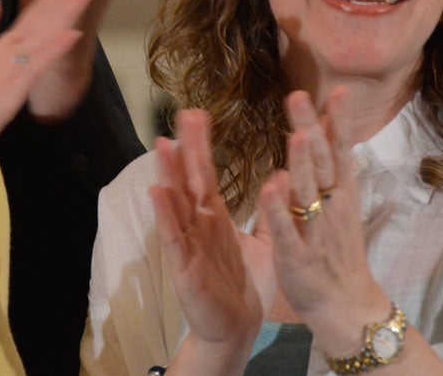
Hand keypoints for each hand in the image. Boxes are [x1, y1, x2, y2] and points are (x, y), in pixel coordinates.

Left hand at [0, 0, 101, 238]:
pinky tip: (68, 33)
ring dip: (66, 11)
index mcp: (2, 53)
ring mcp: (12, 78)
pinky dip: (50, 50)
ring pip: (43, 37)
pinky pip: (31, 68)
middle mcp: (13, 62)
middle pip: (44, 20)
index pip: (34, 15)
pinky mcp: (6, 95)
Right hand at [152, 110, 273, 374]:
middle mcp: (199, 225)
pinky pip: (173, 238)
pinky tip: (157, 192)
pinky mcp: (184, 267)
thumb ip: (272, 212)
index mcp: (216, 219)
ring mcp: (188, 244)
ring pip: (177, 203)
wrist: (238, 328)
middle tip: (184, 114)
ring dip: (169, 173)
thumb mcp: (266, 244)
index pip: (206, 176)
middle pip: (190, 181)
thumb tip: (284, 175)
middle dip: (187, 148)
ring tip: (163, 143)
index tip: (198, 115)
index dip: (201, 146)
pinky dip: (165, 215)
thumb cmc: (247, 286)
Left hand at [258, 89, 390, 356]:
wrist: (346, 306)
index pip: (339, 150)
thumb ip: (330, 167)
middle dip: (312, 129)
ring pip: (307, 192)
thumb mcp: (340, 205)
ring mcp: (315, 231)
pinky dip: (279, 209)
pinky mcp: (297, 256)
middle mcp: (331, 208)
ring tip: (297, 134)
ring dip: (302, 163)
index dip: (339, 121)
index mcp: (340, 195)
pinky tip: (271, 188)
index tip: (337, 89)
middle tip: (299, 95)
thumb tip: (326, 126)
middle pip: (321, 163)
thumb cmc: (337, 251)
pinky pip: (286, 229)